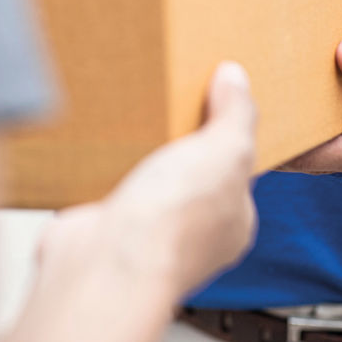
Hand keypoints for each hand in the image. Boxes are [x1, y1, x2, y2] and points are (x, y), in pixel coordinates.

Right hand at [39, 63, 258, 300]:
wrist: (103, 262)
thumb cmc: (171, 225)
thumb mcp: (225, 152)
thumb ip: (236, 115)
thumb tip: (237, 79)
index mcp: (231, 221)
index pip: (238, 168)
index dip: (228, 130)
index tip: (216, 94)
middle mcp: (190, 230)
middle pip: (190, 169)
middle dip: (179, 137)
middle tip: (172, 99)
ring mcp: (146, 228)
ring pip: (146, 175)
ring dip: (138, 148)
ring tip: (134, 113)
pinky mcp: (106, 221)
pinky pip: (108, 181)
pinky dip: (103, 161)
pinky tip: (103, 141)